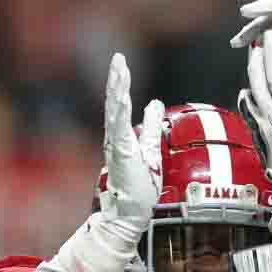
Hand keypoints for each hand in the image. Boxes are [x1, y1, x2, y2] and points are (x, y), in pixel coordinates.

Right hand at [100, 53, 164, 234]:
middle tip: (118, 58)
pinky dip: (121, 112)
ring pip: (115, 112)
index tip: (122, 64)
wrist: (129, 214)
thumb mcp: (151, 149)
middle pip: (115, 103)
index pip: (121, 105)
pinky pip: (120, 129)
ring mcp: (116, 146)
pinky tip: (123, 96)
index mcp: (122, 136)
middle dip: (117, 80)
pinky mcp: (121, 154)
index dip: (121, 85)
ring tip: (119, 69)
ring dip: (117, 89)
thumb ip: (152, 127)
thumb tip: (155, 104)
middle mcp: (116, 138)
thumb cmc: (138, 188)